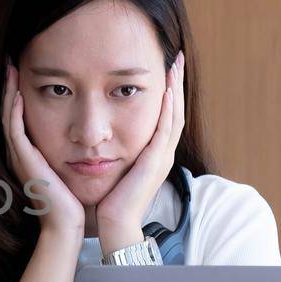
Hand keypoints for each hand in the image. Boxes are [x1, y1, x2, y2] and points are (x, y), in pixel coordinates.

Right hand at [3, 64, 85, 237]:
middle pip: (9, 111)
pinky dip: (15, 111)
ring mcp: (19, 157)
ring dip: (9, 92)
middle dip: (9, 86)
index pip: (19, 116)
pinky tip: (19, 94)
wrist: (67, 225)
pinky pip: (15, 131)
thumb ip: (70, 152)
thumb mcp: (70, 169)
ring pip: (8, 116)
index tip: (24, 71)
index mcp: (29, 153)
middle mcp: (20, 152)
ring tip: (10, 69)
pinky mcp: (24, 161)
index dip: (19, 93)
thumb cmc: (73, 200)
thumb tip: (87, 136)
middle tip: (10, 62)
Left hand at [95, 52, 185, 252]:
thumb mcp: (115, 167)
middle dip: (176, 83)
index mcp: (154, 153)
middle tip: (176, 57)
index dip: (168, 91)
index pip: (165, 115)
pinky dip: (168, 110)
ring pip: (174, 115)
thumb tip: (104, 135)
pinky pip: (165, 130)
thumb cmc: (110, 200)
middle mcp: (162, 153)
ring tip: (175, 65)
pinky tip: (167, 91)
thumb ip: (116, 150)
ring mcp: (162, 157)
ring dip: (176, 89)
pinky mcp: (155, 162)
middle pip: (175, 110)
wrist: (114, 223)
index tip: (166, 68)